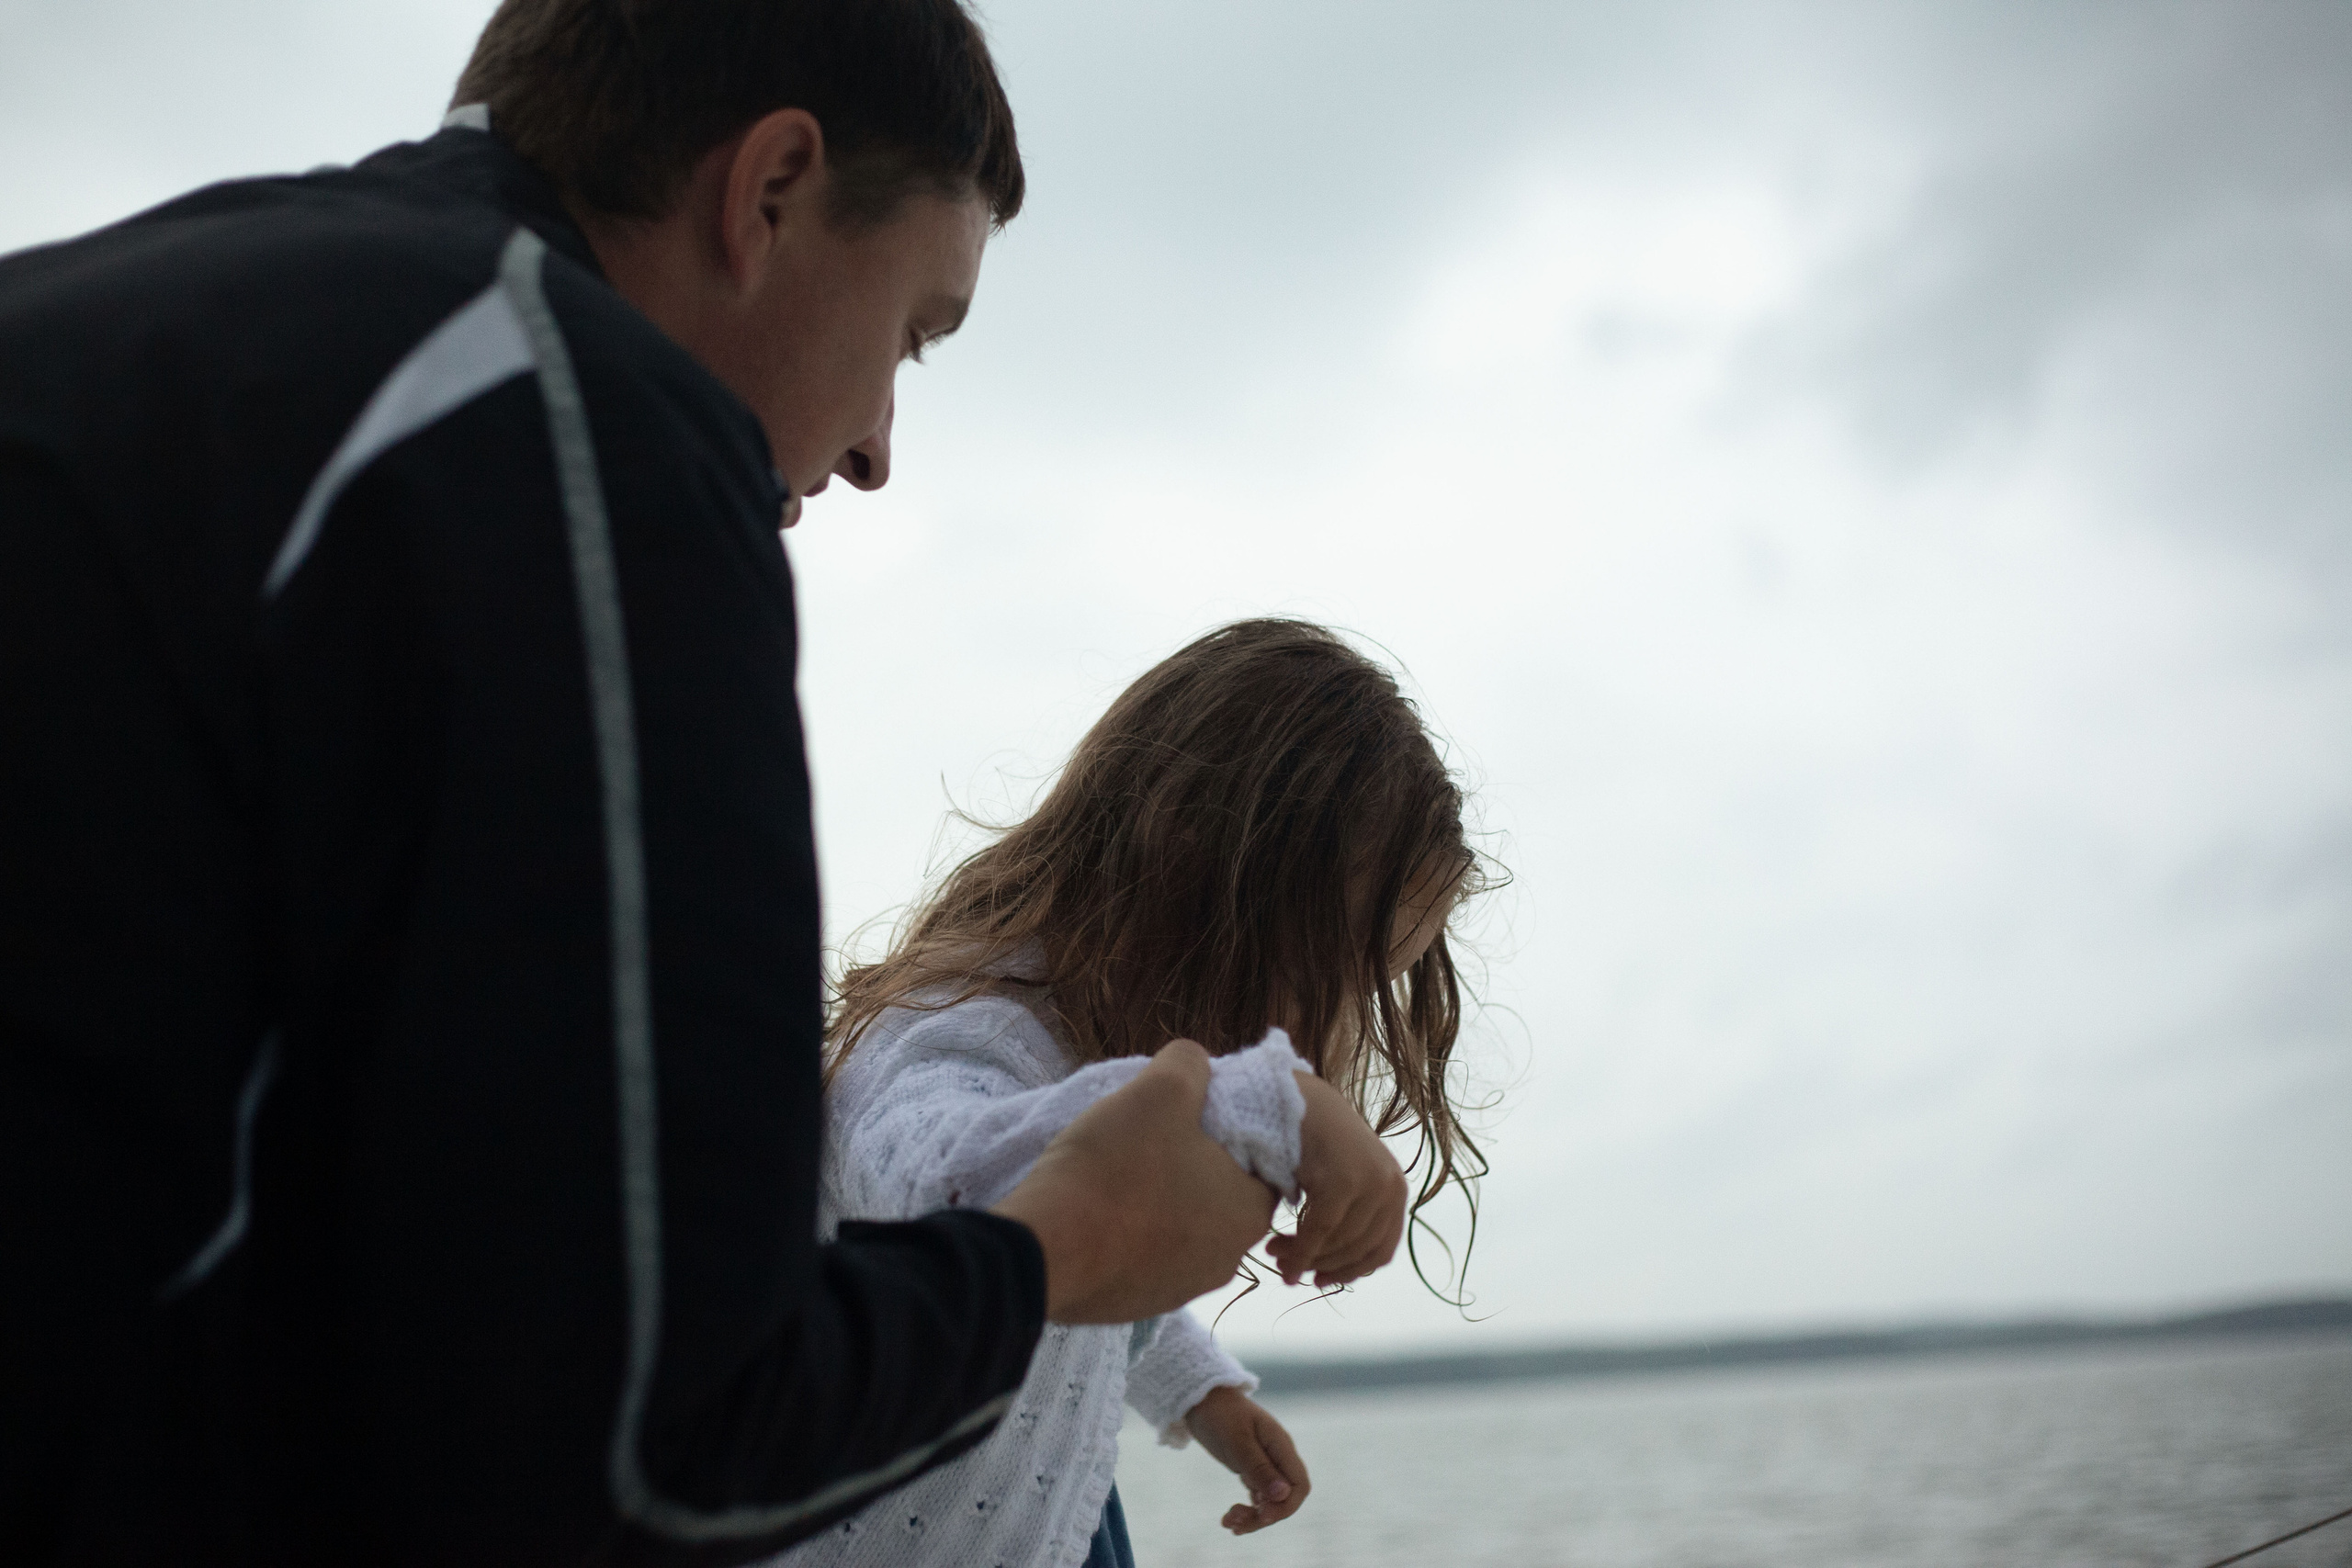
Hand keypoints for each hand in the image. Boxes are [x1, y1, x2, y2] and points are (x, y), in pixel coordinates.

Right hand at [992, 1040, 1277, 1323]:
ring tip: (1119, 1174)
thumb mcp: (1159, 1089)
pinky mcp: (1139, 1306)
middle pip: (1219, 1197)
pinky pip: (1145, 1259)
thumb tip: (1196, 1062)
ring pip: (1182, 1230)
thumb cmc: (1116, 1167)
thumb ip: (1190, 1064)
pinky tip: (1098, 1212)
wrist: (1046, 1250)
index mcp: (1250, 1212)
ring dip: (1159, 1204)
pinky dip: (1129, 1236)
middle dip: (1192, 1169)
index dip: (1230, 1134)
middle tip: (1152, 1141)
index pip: (1262, 1164)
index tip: (1192, 1118)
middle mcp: (1227, 1260)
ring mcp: (1182, 1290)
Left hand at [1185, 1384, 1309, 1533]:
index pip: (1299, 1485)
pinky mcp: (1251, 1469)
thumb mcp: (1237, 1441)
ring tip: (1228, 1522)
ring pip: (1270, 1501)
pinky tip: (1227, 1519)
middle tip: (1236, 1523)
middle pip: (1285, 1498)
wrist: (1201, 1398)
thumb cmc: (1220, 1414)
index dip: (1286, 1506)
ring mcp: (1265, 1463)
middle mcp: (1277, 1457)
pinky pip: (1256, 1497)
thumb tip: (1283, 1495)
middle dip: (1264, 1516)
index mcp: (1280, 1446)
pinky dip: (1245, 1511)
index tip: (1262, 1517)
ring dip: (1252, 1517)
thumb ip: (1259, 1468)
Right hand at [1265, 1072, 1406, 1287]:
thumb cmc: (1320, 1140)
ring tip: (1273, 1252)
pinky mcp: (1343, 1182)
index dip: (1350, 1273)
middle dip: (1319, 1266)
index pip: (1381, 1251)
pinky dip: (1298, 1250)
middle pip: (1356, 1250)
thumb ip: (1353, 1215)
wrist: (1302, 1098)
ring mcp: (1370, 1184)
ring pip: (1336, 1244)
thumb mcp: (1348, 1179)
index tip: (1318, 1281)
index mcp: (1397, 1190)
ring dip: (1302, 1257)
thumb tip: (1338, 1268)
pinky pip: (1319, 1231)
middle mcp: (1390, 1188)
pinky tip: (1278, 1255)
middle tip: (1285, 1268)